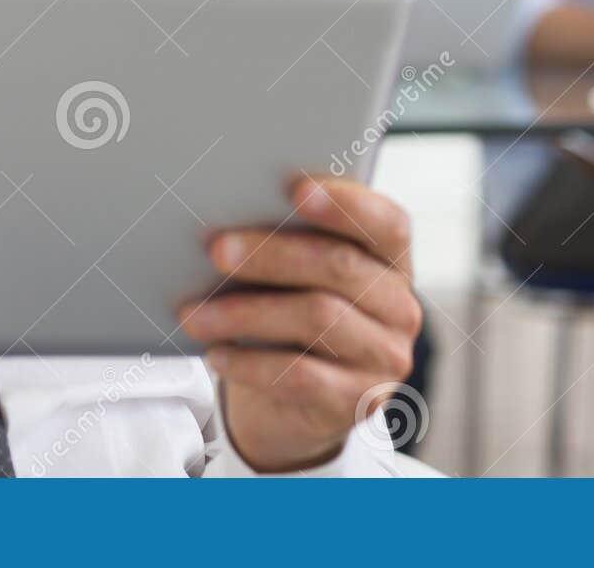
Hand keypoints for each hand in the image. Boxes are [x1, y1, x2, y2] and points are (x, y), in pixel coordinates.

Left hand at [177, 176, 421, 472]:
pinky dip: (250, 362)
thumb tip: (227, 219)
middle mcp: (399, 307)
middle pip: (340, 267)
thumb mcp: (298, 279)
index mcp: (392, 261)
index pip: (387, 224)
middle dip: (272, 254)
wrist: (295, 405)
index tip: (294, 189)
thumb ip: (287, 243)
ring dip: (246, 313)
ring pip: (317, 318)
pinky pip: (301, 376)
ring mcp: (384, 358)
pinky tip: (216, 353)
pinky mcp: (357, 402)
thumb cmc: (291, 317)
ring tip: (194, 312)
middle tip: (216, 249)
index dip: (346, 204)